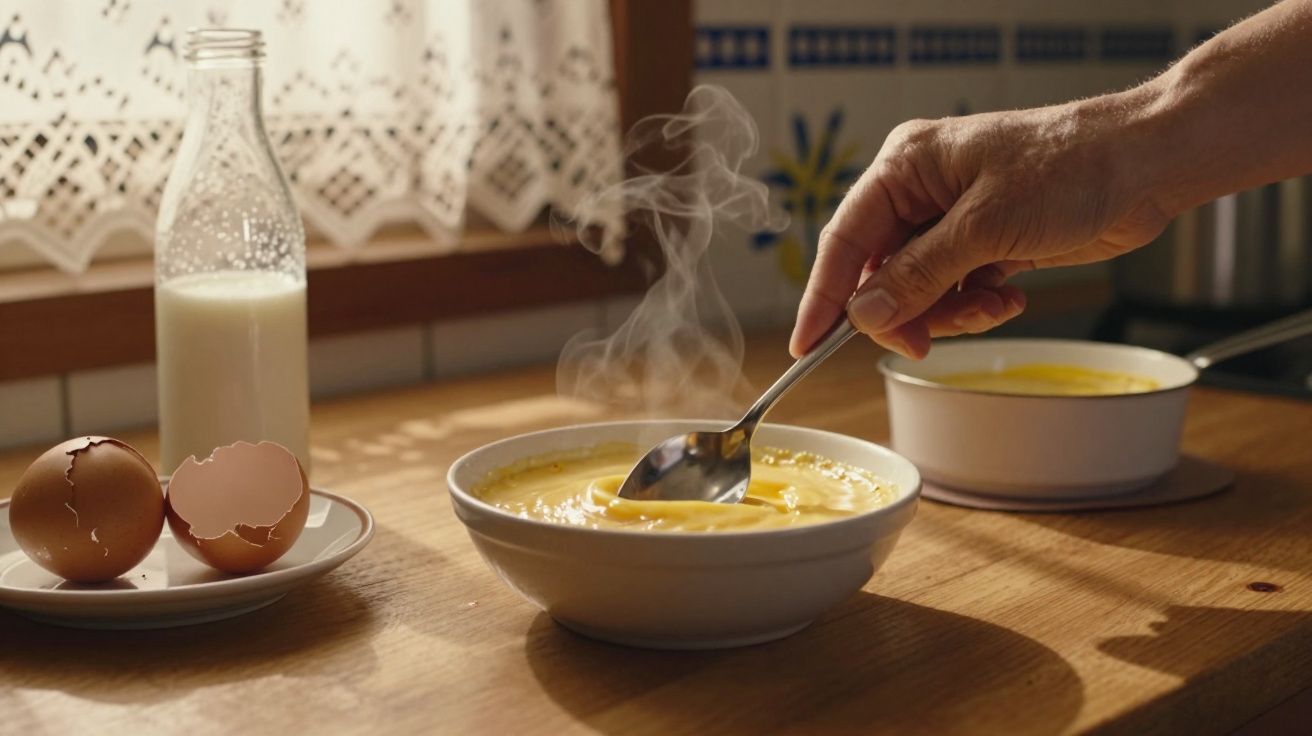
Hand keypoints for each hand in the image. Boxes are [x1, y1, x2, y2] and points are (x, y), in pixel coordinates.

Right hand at [789, 96, 1172, 358]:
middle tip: (926, 343)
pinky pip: (955, 290)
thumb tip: (865, 313)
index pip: (845, 240)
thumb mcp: (986, 226)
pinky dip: (975, 305)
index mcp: (906, 167)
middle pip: (879, 273)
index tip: (806, 346)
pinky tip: (1010, 296)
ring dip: (948, 312)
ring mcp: (953, 220)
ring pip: (918, 290)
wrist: (1148, 164)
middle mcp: (921, 192)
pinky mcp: (984, 242)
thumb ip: (920, 274)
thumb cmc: (1071, 167)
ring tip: (991, 306)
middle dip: (904, 312)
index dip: (824, 297)